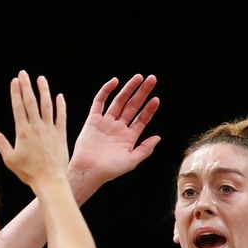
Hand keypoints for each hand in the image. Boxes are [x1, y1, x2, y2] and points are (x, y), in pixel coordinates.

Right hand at [0, 71, 68, 191]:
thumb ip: (0, 142)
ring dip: (43, 90)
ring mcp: (50, 130)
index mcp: (23, 131)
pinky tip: (59, 96)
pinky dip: (60, 105)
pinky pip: (61, 116)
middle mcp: (36, 127)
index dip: (16, 92)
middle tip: (24, 73)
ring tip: (41, 79)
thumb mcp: (10, 158)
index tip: (14, 81)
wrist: (50, 180)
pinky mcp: (61, 135)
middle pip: (31, 102)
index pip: (18, 107)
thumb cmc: (28, 172)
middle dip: (26, 86)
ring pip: (47, 105)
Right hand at [69, 74, 160, 191]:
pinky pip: (99, 102)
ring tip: (139, 77)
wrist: (88, 170)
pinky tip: (115, 82)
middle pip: (133, 106)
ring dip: (129, 89)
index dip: (149, 109)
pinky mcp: (93, 120)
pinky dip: (106, 91)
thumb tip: (158, 137)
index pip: (141, 119)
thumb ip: (145, 149)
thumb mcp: (132, 161)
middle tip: (152, 79)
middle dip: (142, 93)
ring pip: (119, 101)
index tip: (156, 99)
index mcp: (128, 137)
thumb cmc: (110, 170)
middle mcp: (118, 128)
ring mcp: (106, 122)